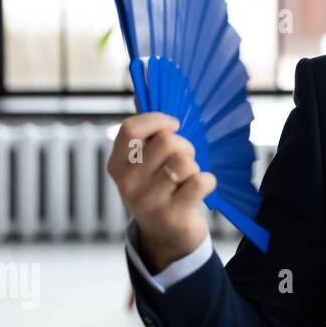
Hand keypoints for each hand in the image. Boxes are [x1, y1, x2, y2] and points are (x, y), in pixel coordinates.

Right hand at [106, 112, 213, 273]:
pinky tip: (200, 190)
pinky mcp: (170, 214)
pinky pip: (200, 181)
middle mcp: (126, 182)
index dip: (158, 120)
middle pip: (167, 142)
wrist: (167, 237)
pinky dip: (208, 181)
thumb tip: (143, 89)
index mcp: (117, 164)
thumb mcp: (145, 164)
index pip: (131, 128)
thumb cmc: (161, 190)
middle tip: (185, 162)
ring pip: (184, 161)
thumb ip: (146, 132)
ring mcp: (146, 200)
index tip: (174, 125)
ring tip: (189, 179)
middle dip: (185, 147)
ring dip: (195, 166)